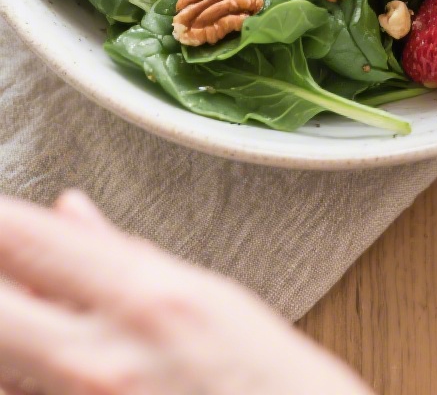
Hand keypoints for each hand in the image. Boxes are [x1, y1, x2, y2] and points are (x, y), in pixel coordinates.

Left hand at [0, 191, 370, 394]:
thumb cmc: (260, 377)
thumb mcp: (200, 293)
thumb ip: (118, 253)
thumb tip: (64, 210)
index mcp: (140, 296)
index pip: (25, 239)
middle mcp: (102, 356)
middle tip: (10, 267)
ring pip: (3, 363)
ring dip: (10, 329)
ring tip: (32, 309)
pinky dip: (22, 373)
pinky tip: (41, 358)